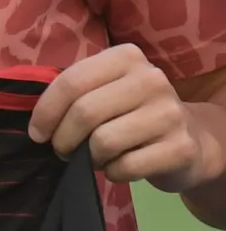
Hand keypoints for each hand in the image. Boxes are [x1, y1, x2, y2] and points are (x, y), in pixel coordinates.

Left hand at [31, 45, 225, 191]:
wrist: (191, 139)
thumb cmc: (131, 114)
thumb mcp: (104, 91)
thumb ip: (73, 94)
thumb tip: (38, 124)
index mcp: (126, 57)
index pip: (71, 82)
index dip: (45, 113)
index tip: (38, 134)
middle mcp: (152, 79)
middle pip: (84, 112)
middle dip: (63, 139)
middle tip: (64, 150)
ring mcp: (170, 113)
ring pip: (103, 141)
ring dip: (89, 158)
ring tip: (96, 157)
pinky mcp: (181, 148)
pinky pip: (126, 167)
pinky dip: (113, 173)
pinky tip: (120, 166)